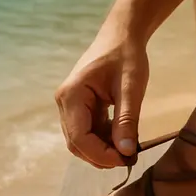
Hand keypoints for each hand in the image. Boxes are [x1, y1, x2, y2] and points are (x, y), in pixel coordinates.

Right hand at [54, 25, 148, 168]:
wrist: (122, 35)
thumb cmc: (127, 56)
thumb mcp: (131, 88)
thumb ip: (127, 120)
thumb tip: (126, 152)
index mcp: (72, 95)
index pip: (79, 137)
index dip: (100, 154)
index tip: (125, 159)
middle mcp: (64, 102)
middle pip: (77, 142)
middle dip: (101, 155)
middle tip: (129, 158)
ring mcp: (70, 105)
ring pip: (81, 139)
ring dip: (103, 149)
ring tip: (129, 149)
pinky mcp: (79, 106)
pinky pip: (88, 130)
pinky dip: (104, 139)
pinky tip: (123, 137)